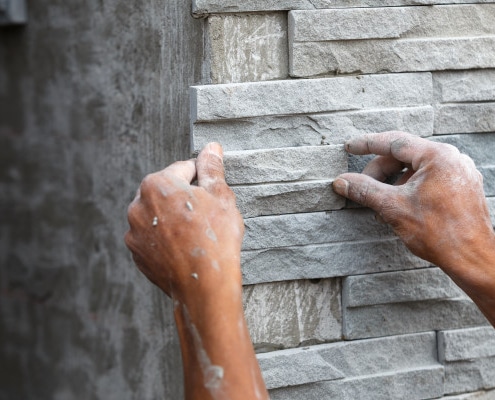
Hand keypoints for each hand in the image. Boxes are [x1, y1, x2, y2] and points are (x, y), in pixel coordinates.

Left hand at [125, 143, 243, 301]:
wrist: (204, 286)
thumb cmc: (215, 237)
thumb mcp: (221, 196)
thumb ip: (212, 168)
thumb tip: (211, 148)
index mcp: (157, 183)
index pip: (183, 169)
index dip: (202, 179)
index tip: (212, 193)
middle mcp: (137, 205)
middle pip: (166, 191)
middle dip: (184, 198)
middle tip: (206, 216)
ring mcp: (134, 232)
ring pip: (158, 215)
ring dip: (173, 218)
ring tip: (195, 234)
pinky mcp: (137, 254)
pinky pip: (152, 237)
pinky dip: (166, 238)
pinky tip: (184, 248)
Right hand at [332, 131, 494, 271]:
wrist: (472, 259)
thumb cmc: (440, 233)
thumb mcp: (393, 207)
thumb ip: (365, 190)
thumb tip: (342, 181)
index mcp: (438, 156)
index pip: (394, 142)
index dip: (367, 144)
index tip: (350, 147)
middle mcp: (452, 159)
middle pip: (404, 156)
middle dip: (379, 172)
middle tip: (362, 188)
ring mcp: (459, 173)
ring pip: (415, 169)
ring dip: (393, 184)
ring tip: (381, 206)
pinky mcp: (461, 187)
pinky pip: (428, 179)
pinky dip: (408, 189)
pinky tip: (398, 208)